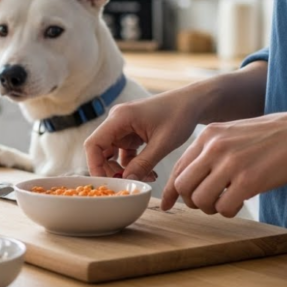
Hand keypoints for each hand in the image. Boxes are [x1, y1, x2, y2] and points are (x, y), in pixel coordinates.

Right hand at [85, 86, 203, 180]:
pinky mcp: (131, 133)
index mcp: (120, 118)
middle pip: (100, 151)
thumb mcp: (163, 143)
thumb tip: (127, 180)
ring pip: (112, 155)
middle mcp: (117, 121)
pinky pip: (124, 153)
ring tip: (147, 178)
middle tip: (128, 184)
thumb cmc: (179, 115)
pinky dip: (133, 164)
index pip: (93, 144)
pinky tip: (150, 172)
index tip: (106, 183)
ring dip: (125, 169)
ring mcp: (123, 127)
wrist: (193, 103)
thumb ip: (143, 163)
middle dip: (112, 171)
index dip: (94, 166)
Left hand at [161, 110, 286, 215]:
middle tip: (208, 202)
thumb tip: (192, 174)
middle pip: (183, 185)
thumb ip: (211, 150)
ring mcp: (231, 164)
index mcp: (208, 136)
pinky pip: (224, 207)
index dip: (172, 190)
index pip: (178, 168)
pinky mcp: (248, 180)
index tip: (170, 204)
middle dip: (192, 200)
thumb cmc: (271, 137)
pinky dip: (229, 211)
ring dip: (210, 208)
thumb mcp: (233, 133)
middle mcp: (214, 148)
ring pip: (200, 199)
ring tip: (225, 203)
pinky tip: (240, 203)